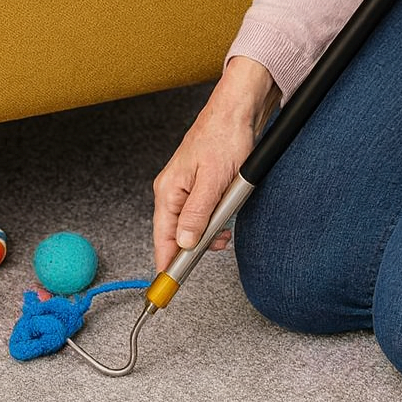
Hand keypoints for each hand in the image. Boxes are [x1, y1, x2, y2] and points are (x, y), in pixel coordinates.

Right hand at [152, 59, 277, 272]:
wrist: (239, 110)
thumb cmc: (223, 137)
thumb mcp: (213, 182)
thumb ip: (197, 214)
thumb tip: (185, 244)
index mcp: (169, 192)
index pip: (162, 239)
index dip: (166, 266)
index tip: (166, 291)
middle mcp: (173, 191)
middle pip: (179, 235)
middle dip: (199, 245)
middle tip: (220, 242)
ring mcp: (188, 188)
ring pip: (196, 225)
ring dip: (213, 229)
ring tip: (229, 221)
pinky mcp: (203, 185)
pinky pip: (207, 211)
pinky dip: (219, 216)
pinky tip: (230, 208)